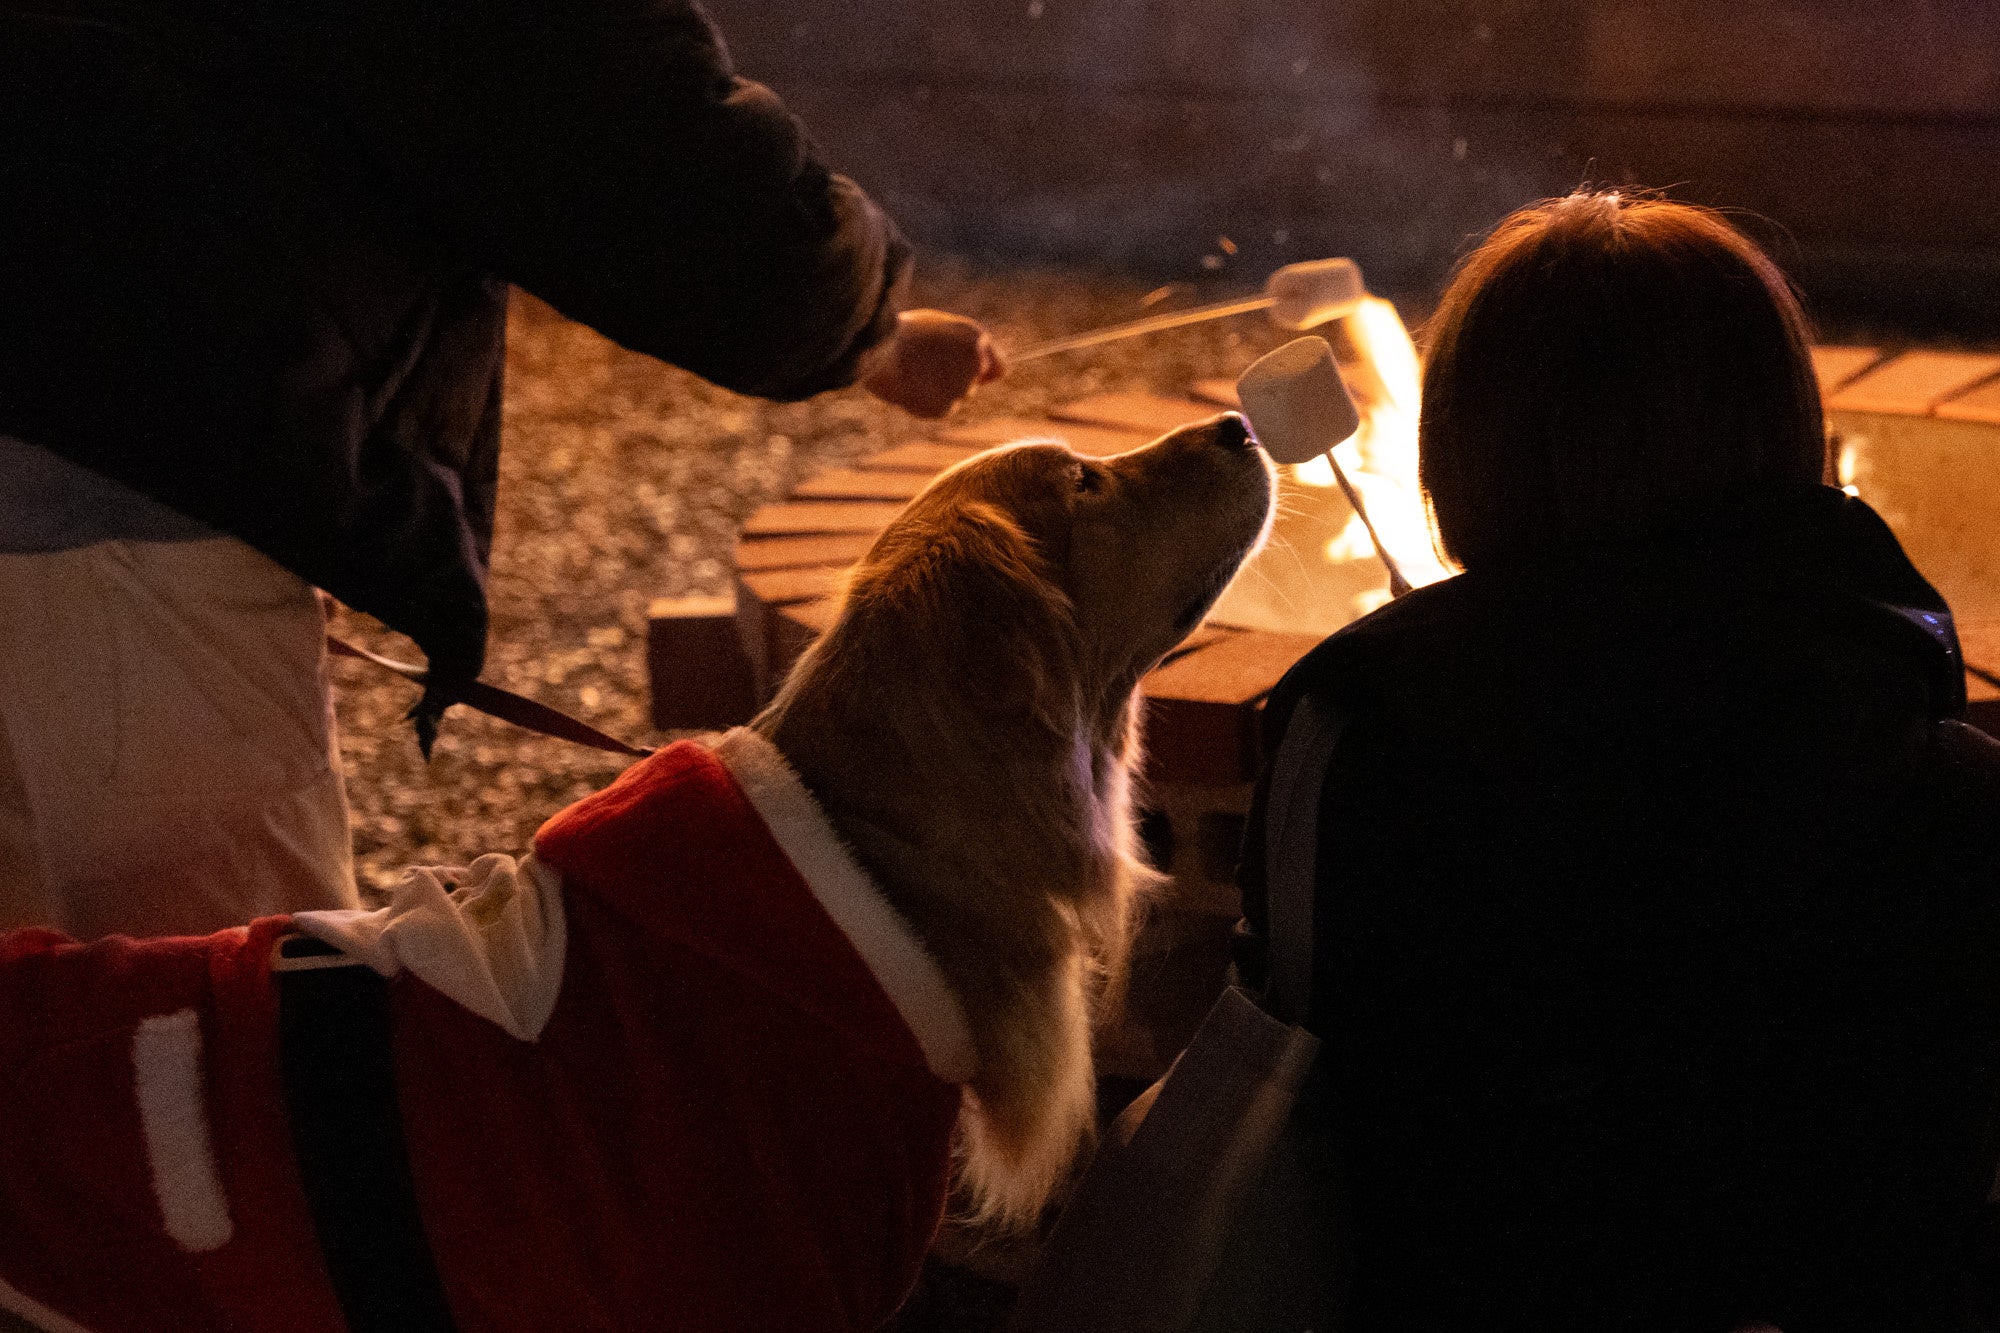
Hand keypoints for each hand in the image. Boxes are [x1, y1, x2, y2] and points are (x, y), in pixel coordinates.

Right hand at [860, 310, 1005, 418]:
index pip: (998, 369)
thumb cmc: (904, 332)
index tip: (961, 369)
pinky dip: (926, 402)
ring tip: (913, 372)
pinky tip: (909, 386)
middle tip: (924, 364)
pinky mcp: (943, 408)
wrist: (877, 348)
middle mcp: (975, 365)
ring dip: (939, 392)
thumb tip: (989, 374)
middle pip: (972, 385)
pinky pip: (938, 409)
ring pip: (955, 398)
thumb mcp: (942, 326)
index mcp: (977, 339)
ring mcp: (960, 389)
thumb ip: (967, 346)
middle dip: (954, 379)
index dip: (979, 371)